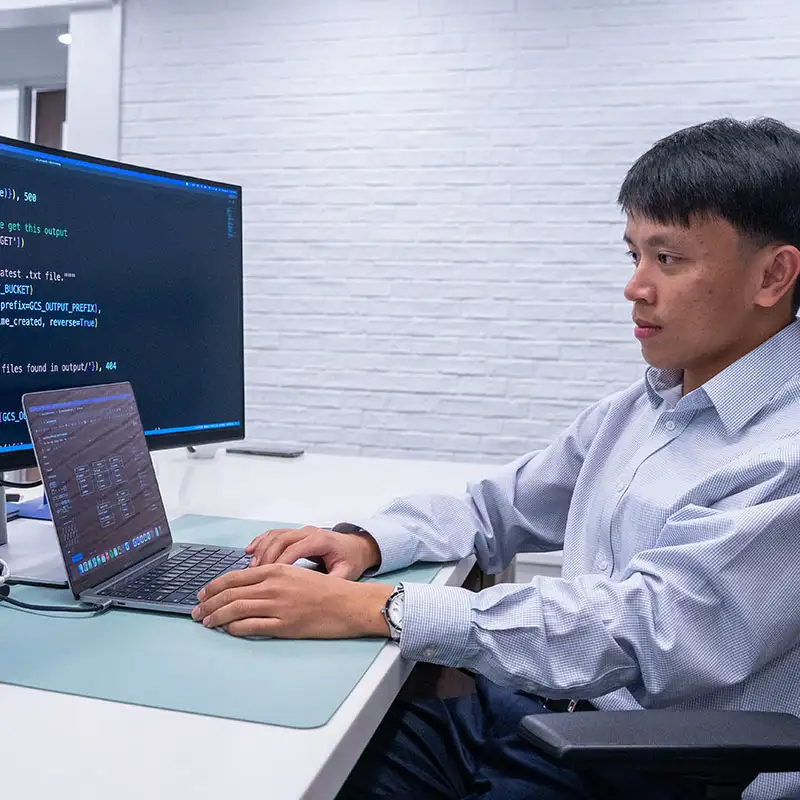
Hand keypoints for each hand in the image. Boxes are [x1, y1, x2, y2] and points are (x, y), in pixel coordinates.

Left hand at [192, 564, 392, 638]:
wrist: (349, 603)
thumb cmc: (326, 590)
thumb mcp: (296, 575)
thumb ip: (272, 578)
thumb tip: (247, 587)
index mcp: (276, 570)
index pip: (235, 577)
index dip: (214, 586)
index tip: (203, 594)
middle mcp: (274, 585)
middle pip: (230, 593)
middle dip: (208, 603)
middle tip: (196, 611)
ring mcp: (278, 606)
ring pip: (236, 609)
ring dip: (216, 616)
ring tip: (206, 622)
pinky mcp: (285, 625)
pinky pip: (251, 627)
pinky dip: (234, 628)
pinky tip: (227, 630)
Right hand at [246, 525, 380, 579]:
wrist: (356, 546)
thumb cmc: (350, 560)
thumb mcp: (346, 573)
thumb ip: (332, 581)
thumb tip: (315, 594)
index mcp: (321, 540)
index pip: (295, 549)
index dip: (280, 563)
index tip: (268, 579)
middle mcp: (309, 532)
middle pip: (281, 540)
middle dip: (265, 557)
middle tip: (253, 575)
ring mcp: (301, 531)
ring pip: (275, 535)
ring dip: (260, 550)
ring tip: (250, 567)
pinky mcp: (295, 533)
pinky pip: (274, 534)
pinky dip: (261, 541)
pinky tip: (250, 552)